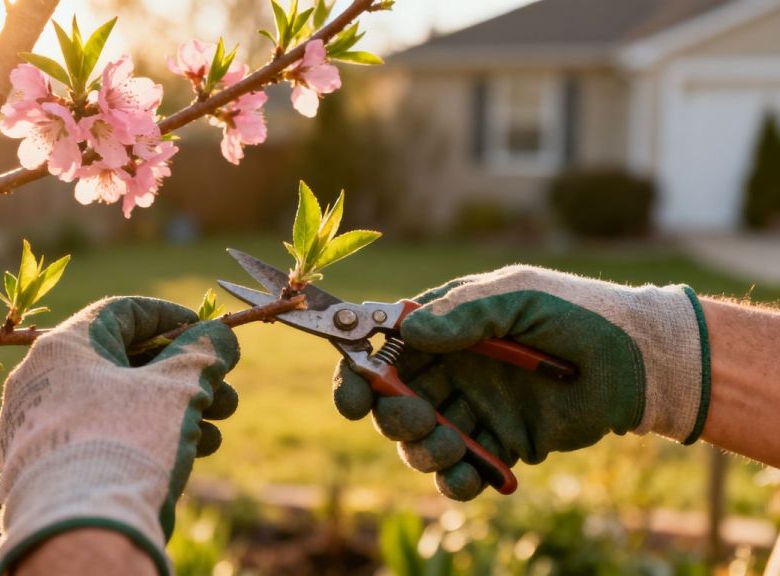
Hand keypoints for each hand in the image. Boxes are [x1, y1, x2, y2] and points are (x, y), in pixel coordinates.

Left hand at [0, 297, 239, 575]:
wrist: (80, 532)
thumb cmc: (128, 441)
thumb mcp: (177, 388)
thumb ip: (203, 354)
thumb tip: (220, 338)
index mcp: (64, 348)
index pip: (123, 313)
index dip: (173, 318)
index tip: (208, 331)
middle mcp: (46, 382)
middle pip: (128, 363)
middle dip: (186, 374)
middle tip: (224, 387)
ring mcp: (46, 428)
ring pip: (123, 404)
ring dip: (178, 408)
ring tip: (219, 423)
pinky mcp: (54, 469)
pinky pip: (109, 436)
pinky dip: (151, 435)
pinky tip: (195, 449)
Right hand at [333, 265, 708, 500]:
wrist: (640, 363)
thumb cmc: (579, 314)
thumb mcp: (520, 298)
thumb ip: (466, 314)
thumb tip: (410, 331)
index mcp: (446, 328)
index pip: (384, 351)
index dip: (357, 375)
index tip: (351, 398)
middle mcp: (452, 370)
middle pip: (393, 403)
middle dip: (395, 418)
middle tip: (422, 421)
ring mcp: (474, 408)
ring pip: (422, 441)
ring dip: (425, 450)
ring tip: (457, 446)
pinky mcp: (501, 444)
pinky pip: (463, 471)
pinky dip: (457, 481)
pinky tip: (470, 478)